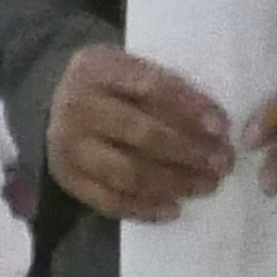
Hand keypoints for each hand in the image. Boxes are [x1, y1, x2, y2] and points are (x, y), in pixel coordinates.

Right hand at [46, 43, 231, 222]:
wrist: (54, 101)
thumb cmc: (111, 85)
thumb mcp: (130, 68)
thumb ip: (165, 88)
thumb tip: (216, 127)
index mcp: (97, 68)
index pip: (151, 87)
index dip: (190, 108)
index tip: (222, 127)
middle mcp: (76, 106)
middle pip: (141, 134)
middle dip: (189, 151)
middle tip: (222, 163)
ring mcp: (67, 146)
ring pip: (128, 172)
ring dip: (174, 182)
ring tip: (207, 185)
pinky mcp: (67, 178)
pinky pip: (109, 200)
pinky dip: (144, 208)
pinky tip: (174, 209)